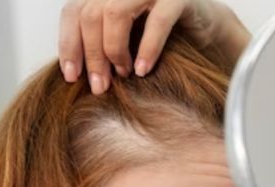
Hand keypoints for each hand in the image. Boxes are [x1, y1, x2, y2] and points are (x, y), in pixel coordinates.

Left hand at [57, 0, 249, 94]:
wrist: (206, 24)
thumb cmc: (158, 35)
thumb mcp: (123, 36)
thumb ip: (97, 41)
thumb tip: (70, 72)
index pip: (74, 12)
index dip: (69, 44)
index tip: (71, 76)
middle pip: (91, 15)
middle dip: (92, 55)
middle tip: (100, 86)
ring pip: (114, 14)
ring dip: (114, 50)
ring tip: (124, 74)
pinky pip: (157, 21)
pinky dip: (147, 48)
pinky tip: (143, 70)